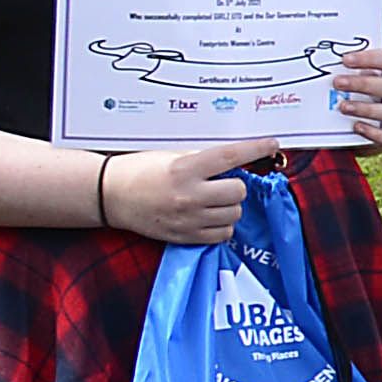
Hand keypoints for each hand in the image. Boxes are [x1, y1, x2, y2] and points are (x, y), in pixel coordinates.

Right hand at [105, 139, 276, 244]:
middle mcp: (189, 195)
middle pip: (238, 192)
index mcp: (185, 169)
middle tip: (222, 183)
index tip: (271, 144)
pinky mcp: (186, 236)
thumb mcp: (171, 157)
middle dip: (235, 186)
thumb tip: (235, 162)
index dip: (255, 149)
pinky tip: (209, 216)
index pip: (230, 157)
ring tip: (211, 200)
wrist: (110, 195)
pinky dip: (222, 225)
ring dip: (229, 207)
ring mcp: (188, 219)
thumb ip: (203, 160)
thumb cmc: (140, 171)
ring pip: (234, 214)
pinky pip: (223, 234)